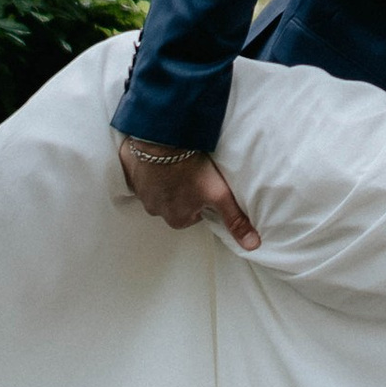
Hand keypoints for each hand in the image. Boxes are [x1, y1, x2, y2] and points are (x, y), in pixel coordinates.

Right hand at [117, 137, 258, 250]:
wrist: (161, 141)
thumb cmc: (191, 169)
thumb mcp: (219, 195)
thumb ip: (236, 220)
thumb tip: (252, 245)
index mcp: (177, 220)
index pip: (196, 212)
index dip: (202, 197)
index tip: (205, 182)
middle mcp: (157, 211)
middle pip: (176, 203)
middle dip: (183, 190)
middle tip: (192, 170)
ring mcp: (142, 194)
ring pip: (159, 189)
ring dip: (167, 179)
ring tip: (177, 161)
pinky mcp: (132, 176)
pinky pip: (143, 177)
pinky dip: (150, 169)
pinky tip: (159, 158)